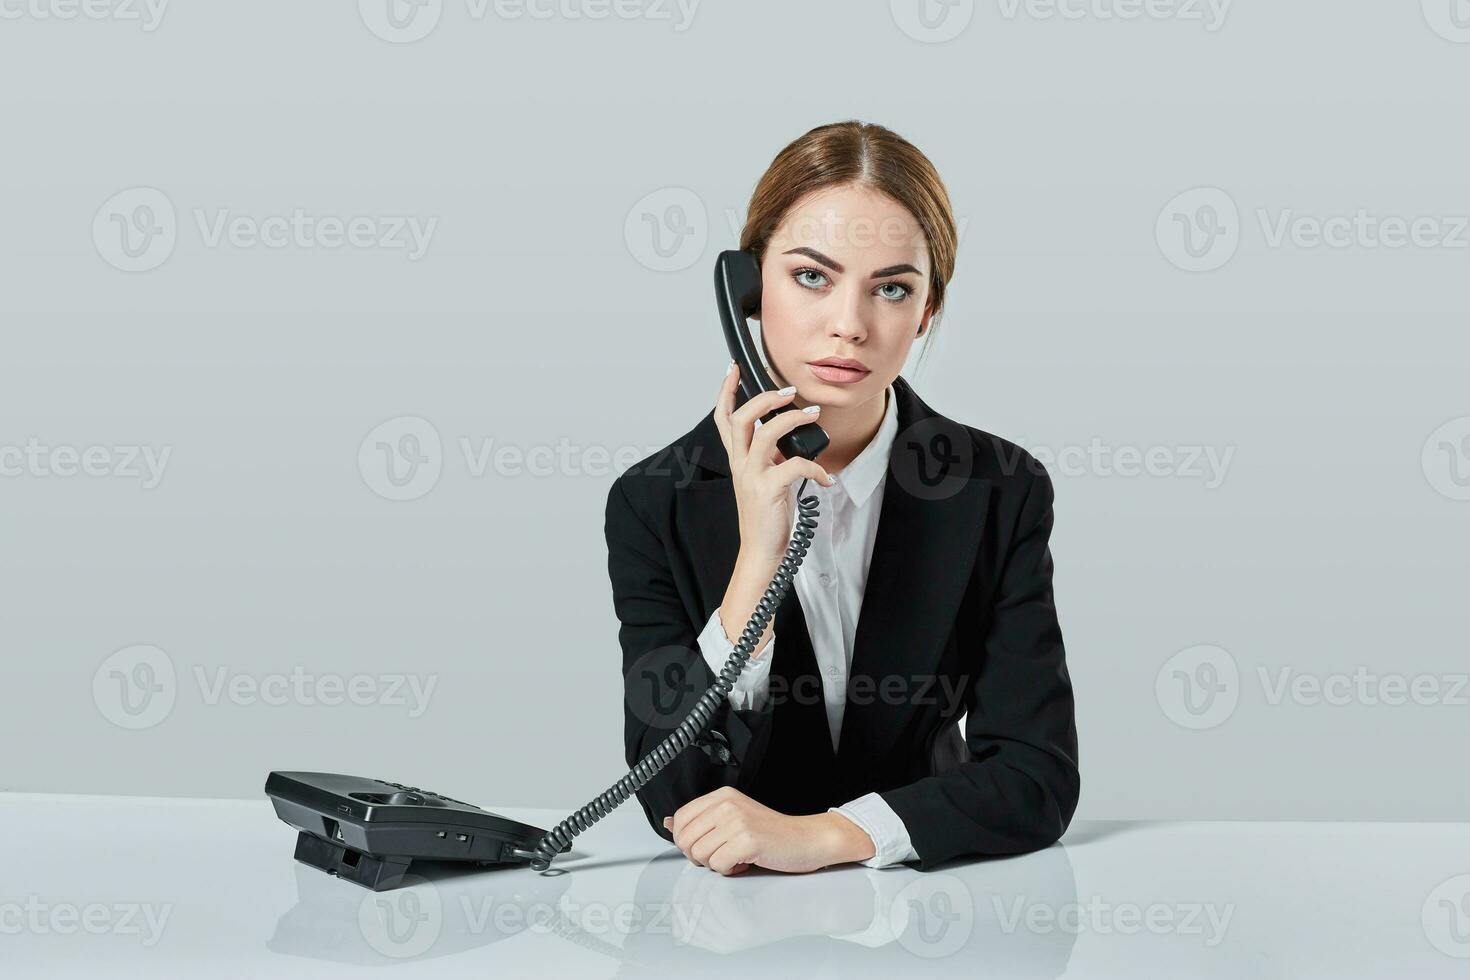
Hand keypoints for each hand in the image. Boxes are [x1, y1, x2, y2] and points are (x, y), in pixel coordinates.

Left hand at [661, 785, 872, 874]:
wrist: (806, 839)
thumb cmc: (771, 832)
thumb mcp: (732, 818)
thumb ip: (701, 820)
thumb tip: (668, 822)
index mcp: (721, 796)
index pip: (680, 819)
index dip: (686, 840)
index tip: (704, 845)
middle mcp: (727, 804)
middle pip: (685, 838)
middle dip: (699, 855)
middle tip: (720, 855)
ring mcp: (737, 821)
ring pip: (700, 854)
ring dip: (715, 864)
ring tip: (735, 857)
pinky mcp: (747, 840)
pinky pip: (718, 865)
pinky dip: (729, 870)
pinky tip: (744, 862)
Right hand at [712, 362, 834, 565]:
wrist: (762, 551)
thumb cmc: (767, 517)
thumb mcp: (765, 480)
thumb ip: (771, 457)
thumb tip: (791, 437)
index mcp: (738, 460)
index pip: (724, 418)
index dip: (726, 391)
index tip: (733, 369)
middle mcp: (740, 465)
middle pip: (742, 418)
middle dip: (766, 398)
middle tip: (789, 391)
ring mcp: (752, 477)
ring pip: (766, 433)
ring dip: (792, 419)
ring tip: (813, 415)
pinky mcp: (768, 490)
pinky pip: (794, 465)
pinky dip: (816, 468)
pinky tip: (827, 478)